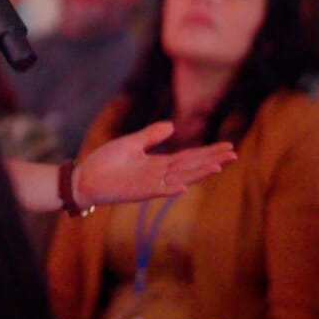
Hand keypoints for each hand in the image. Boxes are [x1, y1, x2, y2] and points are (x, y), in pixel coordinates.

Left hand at [73, 122, 235, 205]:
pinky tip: (184, 186)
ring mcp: (150, 184)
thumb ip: (151, 136)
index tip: (227, 147)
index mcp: (158, 163)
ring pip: (180, 178)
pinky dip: (170, 189)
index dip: (208, 152)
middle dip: (211, 160)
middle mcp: (159, 174)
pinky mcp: (138, 191)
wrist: (85, 178)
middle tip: (233, 154)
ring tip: (218, 167)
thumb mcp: (132, 143)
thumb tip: (172, 126)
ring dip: (198, 174)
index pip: (189, 157)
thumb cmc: (106, 162)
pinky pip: (157, 191)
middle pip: (191, 166)